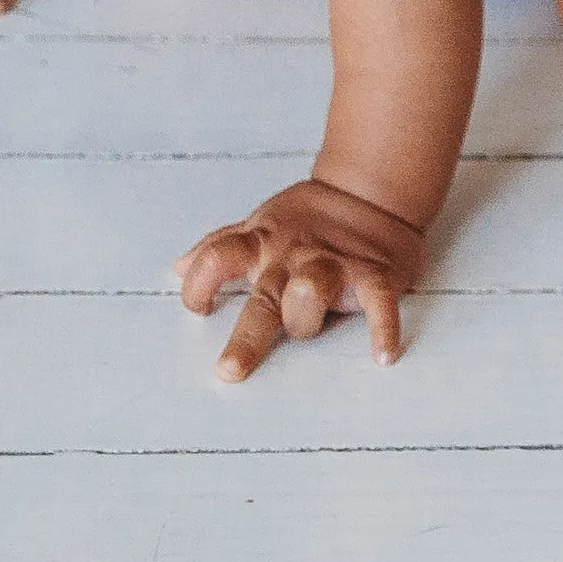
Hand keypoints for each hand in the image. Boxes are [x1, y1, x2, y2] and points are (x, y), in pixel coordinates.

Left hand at [175, 178, 424, 382]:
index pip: (219, 258)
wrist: (369, 191)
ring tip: (307, 324)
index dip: (201, 280)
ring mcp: (332, 265)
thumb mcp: (260, 224)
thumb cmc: (309, 218)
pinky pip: (378, 304)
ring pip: (312, 291)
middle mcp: (292, 257)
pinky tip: (384, 356)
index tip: (196, 307)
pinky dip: (383, 329)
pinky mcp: (373, 276)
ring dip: (307, 312)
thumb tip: (178, 268)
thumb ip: (221, 245)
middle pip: (263, 296)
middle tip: (228, 371)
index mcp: (262, 244)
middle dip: (246, 336)